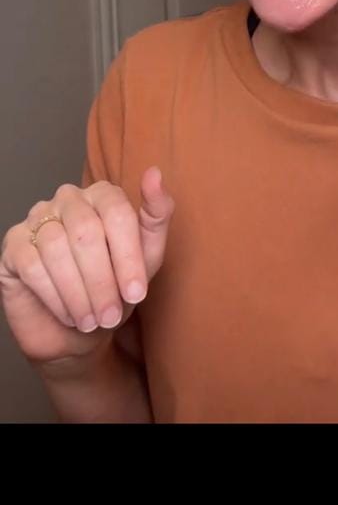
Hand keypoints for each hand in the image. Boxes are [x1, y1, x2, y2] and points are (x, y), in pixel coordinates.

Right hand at [0, 167, 173, 365]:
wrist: (77, 329)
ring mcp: (37, 218)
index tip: (136, 293)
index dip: (128, 257)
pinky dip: (54, 296)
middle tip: (110, 315)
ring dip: (78, 292)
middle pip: (86, 232)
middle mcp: (68, 199)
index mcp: (102, 194)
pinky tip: (68, 314)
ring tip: (90, 320)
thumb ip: (156, 216)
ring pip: (56, 248)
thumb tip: (154, 174)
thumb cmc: (114, 288)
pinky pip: (32, 265)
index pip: (117, 214)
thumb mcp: (147, 257)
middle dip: (102, 281)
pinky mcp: (13, 244)